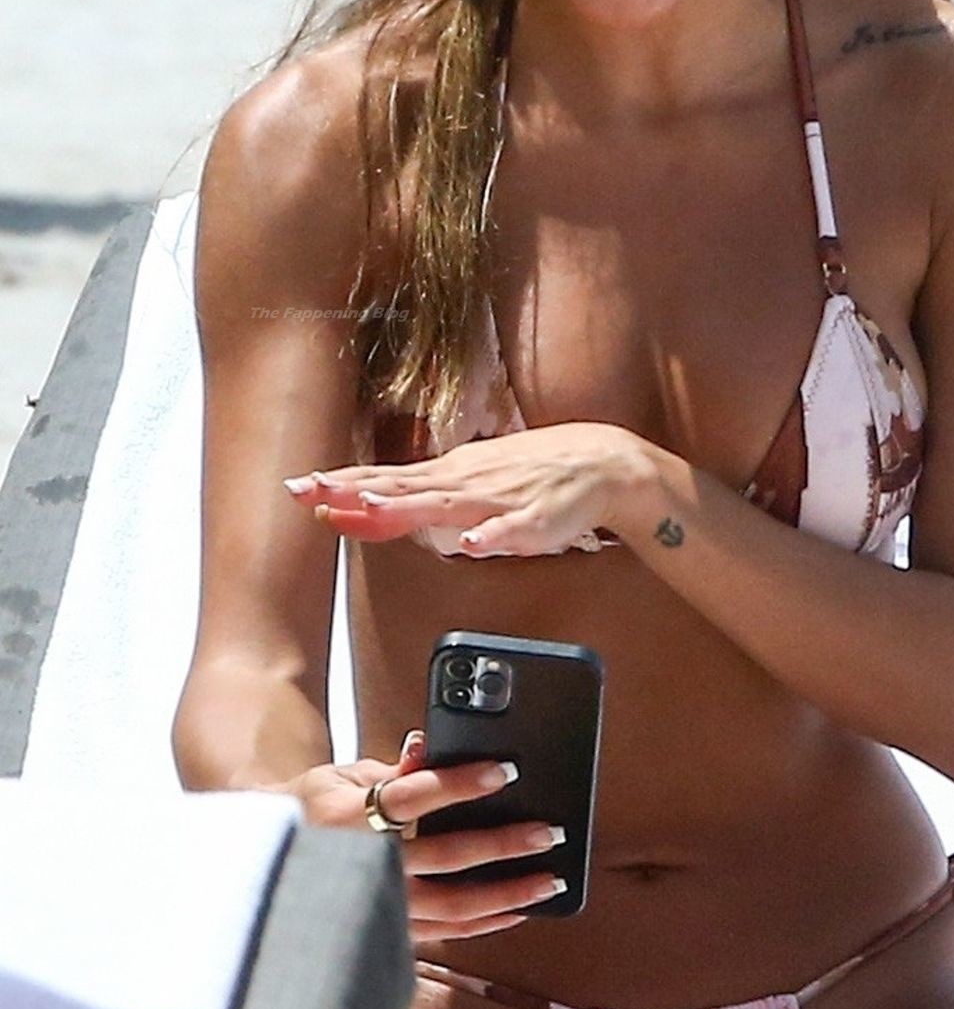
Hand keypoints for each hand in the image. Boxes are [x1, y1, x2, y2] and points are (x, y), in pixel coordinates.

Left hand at [283, 422, 653, 556]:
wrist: (599, 463)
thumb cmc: (530, 473)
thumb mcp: (468, 480)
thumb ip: (422, 498)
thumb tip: (370, 507)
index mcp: (447, 476)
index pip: (384, 480)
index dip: (342, 485)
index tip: (299, 488)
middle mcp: (463, 483)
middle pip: (400, 488)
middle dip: (354, 490)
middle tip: (310, 491)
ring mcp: (497, 499)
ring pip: (444, 504)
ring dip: (406, 506)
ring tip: (370, 506)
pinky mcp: (534, 519)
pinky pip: (510, 531)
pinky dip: (490, 537)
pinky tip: (472, 545)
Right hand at [285, 732, 568, 939]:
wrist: (266, 867)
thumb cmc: (311, 812)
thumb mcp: (340, 776)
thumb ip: (391, 768)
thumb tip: (429, 745)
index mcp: (346, 816)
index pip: (412, 796)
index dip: (461, 783)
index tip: (505, 771)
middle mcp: (362, 865)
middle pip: (445, 855)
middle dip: (503, 844)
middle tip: (546, 833)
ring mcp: (376, 906)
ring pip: (453, 906)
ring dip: (507, 893)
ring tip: (548, 881)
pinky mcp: (388, 931)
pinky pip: (445, 932)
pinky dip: (485, 923)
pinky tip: (517, 909)